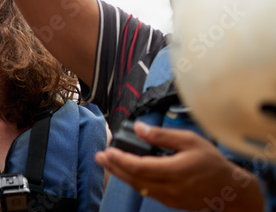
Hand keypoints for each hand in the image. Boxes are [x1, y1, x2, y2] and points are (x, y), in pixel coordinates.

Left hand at [96, 123, 263, 211]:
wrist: (231, 191)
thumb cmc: (212, 163)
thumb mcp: (190, 141)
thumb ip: (162, 135)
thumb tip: (139, 128)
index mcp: (174, 171)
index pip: (139, 166)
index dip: (120, 159)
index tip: (108, 150)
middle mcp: (170, 187)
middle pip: (134, 178)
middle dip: (114, 167)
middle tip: (99, 157)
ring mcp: (170, 198)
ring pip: (139, 187)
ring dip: (121, 175)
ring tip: (108, 163)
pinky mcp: (171, 202)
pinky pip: (148, 192)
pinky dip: (134, 181)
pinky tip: (127, 173)